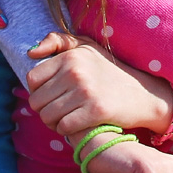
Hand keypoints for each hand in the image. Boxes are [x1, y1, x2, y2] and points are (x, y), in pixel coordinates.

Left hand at [27, 33, 172, 135]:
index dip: (38, 90)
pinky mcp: (95, 111)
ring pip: (47, 116)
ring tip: (66, 118)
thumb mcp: (86, 47)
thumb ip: (57, 41)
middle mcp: (76, 71)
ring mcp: (85, 91)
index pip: (32, 79)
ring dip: (53, 123)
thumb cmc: (108, 71)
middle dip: (44, 109)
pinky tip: (76, 125)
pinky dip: (66, 130)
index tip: (51, 95)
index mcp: (70, 56)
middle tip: (59, 110)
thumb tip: (30, 53)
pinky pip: (63, 127)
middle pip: (36, 101)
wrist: (142, 94)